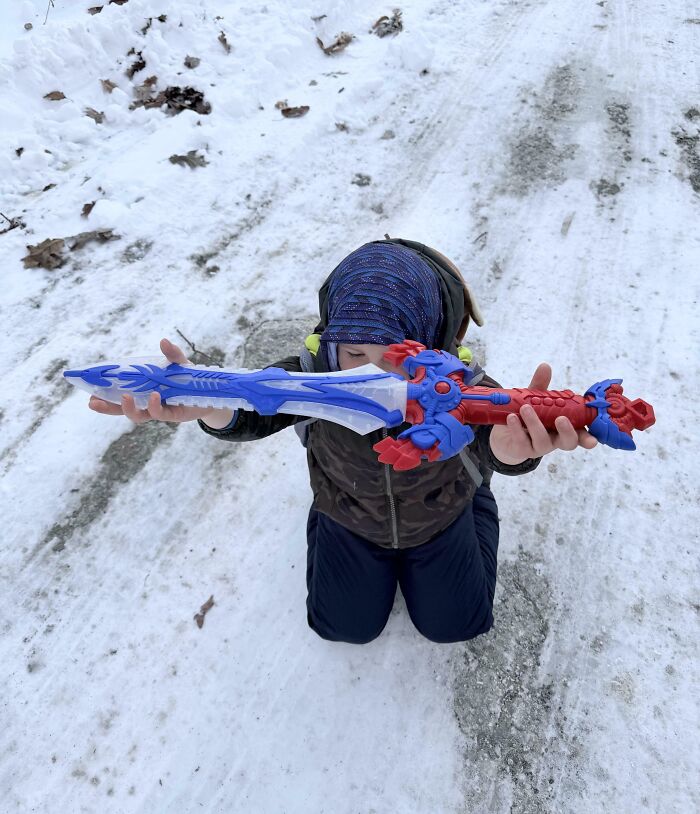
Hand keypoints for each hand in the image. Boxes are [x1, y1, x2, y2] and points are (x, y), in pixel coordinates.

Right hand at [88, 338, 217, 424]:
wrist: (212, 393)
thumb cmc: (191, 378)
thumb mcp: (181, 364)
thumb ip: (172, 354)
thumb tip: (163, 341)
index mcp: (143, 389)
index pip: (119, 394)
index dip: (104, 396)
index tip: (89, 393)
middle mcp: (148, 402)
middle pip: (123, 409)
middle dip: (107, 407)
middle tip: (93, 402)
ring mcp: (160, 410)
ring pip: (139, 415)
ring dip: (129, 408)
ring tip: (125, 398)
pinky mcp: (173, 415)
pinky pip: (160, 414)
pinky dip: (155, 405)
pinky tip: (154, 396)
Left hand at [488, 363, 597, 464]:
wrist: (505, 434)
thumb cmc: (528, 416)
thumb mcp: (535, 400)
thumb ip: (541, 386)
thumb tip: (545, 366)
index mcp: (563, 429)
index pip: (580, 434)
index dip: (588, 438)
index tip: (593, 440)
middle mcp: (555, 440)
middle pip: (568, 442)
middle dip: (566, 431)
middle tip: (561, 419)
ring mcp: (539, 447)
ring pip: (542, 439)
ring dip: (534, 423)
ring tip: (525, 408)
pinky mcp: (522, 450)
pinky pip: (521, 441)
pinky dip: (516, 428)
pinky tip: (512, 417)